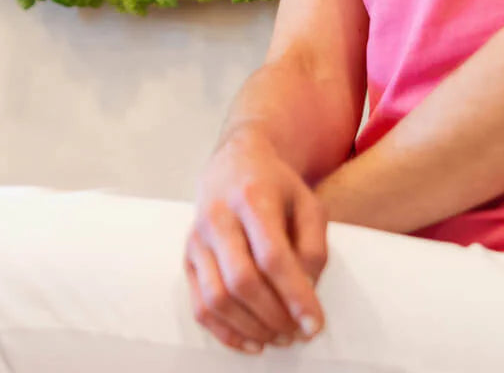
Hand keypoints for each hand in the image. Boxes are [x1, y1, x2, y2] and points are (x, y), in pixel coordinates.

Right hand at [185, 128, 327, 353]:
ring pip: (217, 298)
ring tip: (280, 338)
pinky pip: (200, 306)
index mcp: (253, 196)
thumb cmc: (276, 186)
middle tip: (298, 333)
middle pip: (241, 280)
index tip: (315, 324)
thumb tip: (306, 291)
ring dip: (252, 328)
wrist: (234, 162)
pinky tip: (253, 341)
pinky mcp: (188, 258)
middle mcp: (218, 217)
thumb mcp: (308, 202)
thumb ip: (314, 246)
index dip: (295, 295)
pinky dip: (226, 333)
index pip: (272, 255)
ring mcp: (198, 238)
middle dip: (273, 316)